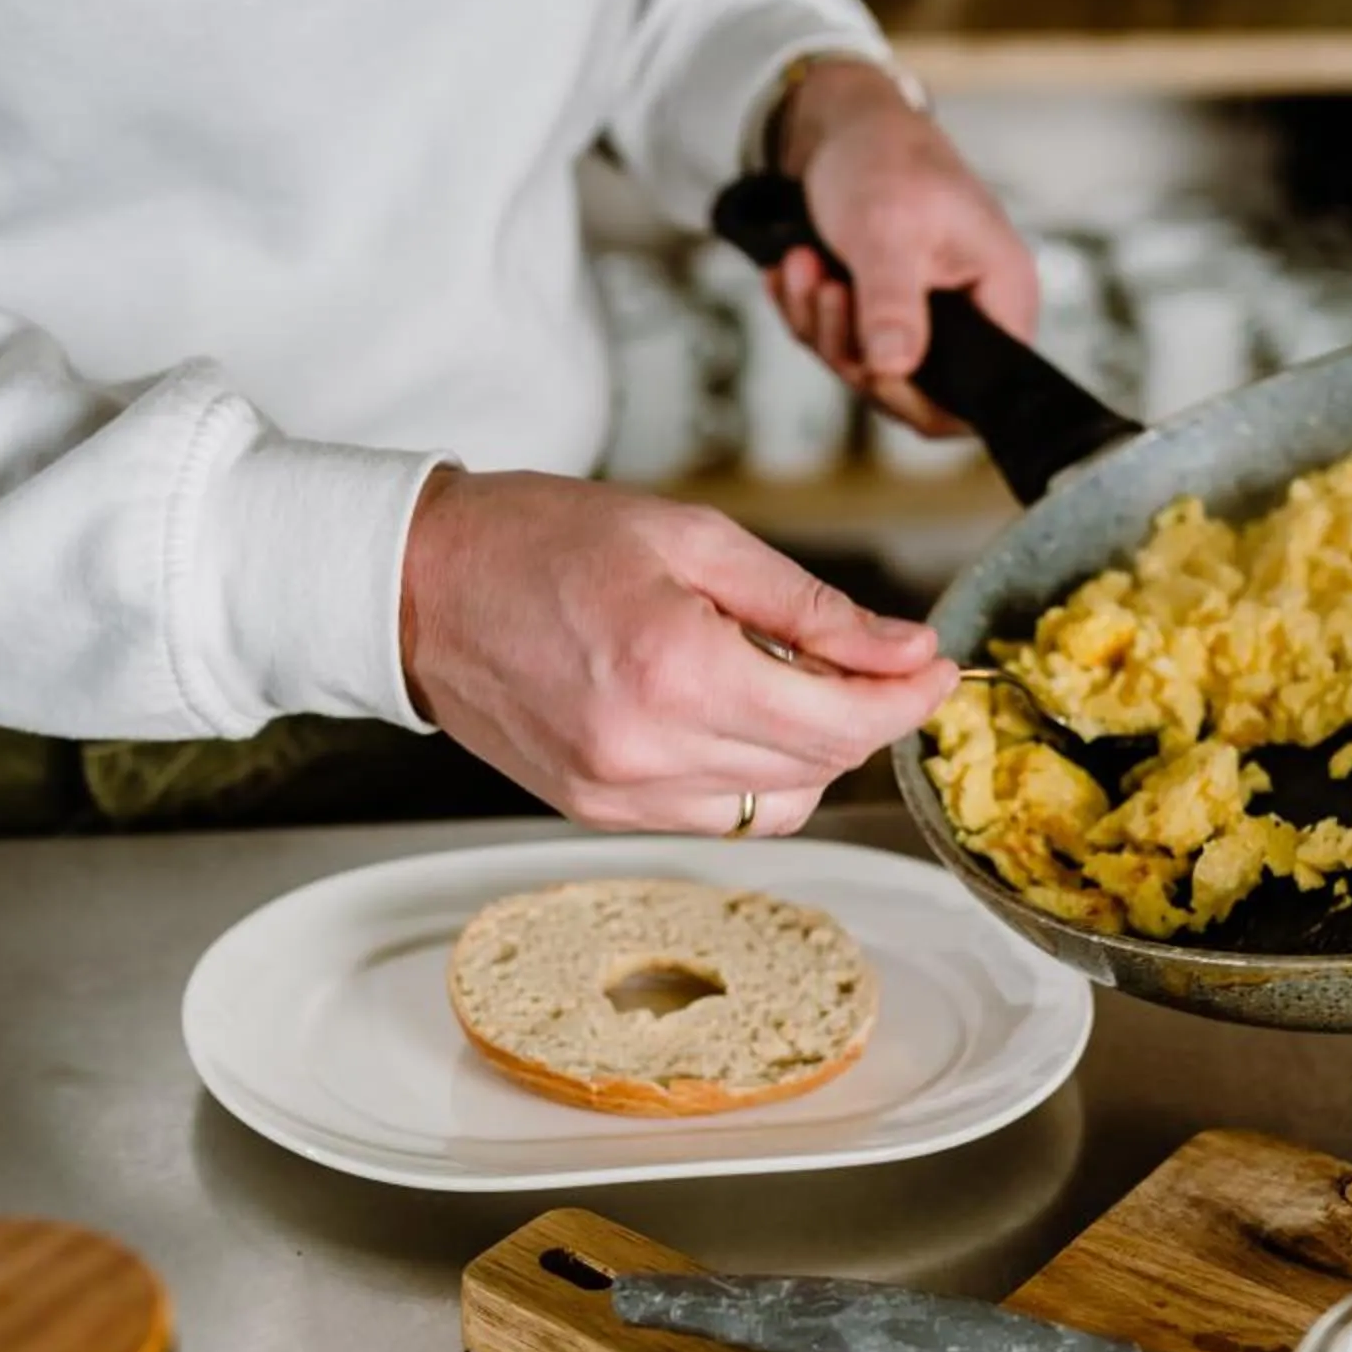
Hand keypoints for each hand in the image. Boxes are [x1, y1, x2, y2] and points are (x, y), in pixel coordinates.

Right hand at [400, 469, 957, 834]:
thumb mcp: (691, 537)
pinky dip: (752, 771)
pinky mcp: (598, 812)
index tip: (935, 666)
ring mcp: (619, 795)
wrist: (416, 588)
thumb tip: (902, 649)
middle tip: (878, 658)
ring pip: (779, 805)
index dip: (906, 699)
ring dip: (811, 750)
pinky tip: (732, 710)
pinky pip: (718, 814)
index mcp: (676, 671)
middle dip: (868, 716)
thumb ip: (808, 606)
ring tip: (786, 676)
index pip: (840, 722)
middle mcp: (649, 752)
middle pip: (819, 767)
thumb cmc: (539, 539)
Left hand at [767, 59, 1038, 435]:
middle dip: (850, 348)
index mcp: (1002, 297)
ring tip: (802, 264)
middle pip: (911, 389)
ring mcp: (926, 317)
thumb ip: (892, 303)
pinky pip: (840, 343)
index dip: (921, 400)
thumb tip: (894, 369)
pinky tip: (793, 270)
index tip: (870, 366)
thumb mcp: (886, 229)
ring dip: (819, 323)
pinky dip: (808, 312)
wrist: (845, 126)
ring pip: (865, 368)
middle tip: (826, 289)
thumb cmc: (885, 159)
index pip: (980, 394)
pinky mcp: (883, 313)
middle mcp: (972, 315)